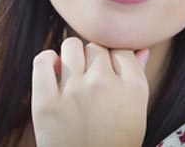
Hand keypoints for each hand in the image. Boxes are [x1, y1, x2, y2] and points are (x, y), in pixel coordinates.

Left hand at [31, 37, 149, 146]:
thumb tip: (141, 48)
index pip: (121, 50)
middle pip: (96, 48)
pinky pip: (43, 61)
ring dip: (72, 56)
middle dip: (94, 61)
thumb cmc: (115, 143)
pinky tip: (54, 68)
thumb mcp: (136, 113)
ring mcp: (74, 93)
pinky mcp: (46, 103)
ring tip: (73, 74)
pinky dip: (48, 60)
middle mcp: (104, 85)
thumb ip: (138, 76)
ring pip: (72, 46)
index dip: (115, 61)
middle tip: (91, 82)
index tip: (109, 77)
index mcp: (133, 88)